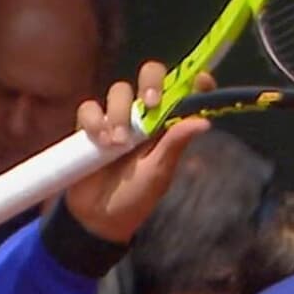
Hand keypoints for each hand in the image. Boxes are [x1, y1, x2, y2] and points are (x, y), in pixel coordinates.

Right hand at [65, 62, 213, 243]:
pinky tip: (100, 142)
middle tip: (151, 101)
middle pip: (150, 76)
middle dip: (151, 81)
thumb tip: (204, 121)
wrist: (99, 218)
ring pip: (119, 91)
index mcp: (166, 124)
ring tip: (119, 143)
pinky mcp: (90, 126)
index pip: (182, 92)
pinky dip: (95, 121)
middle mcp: (144, 115)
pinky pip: (90, 108)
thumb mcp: (159, 172)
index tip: (200, 81)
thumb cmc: (136, 197)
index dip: (192, 81)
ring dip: (119, 112)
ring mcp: (116, 118)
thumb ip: (175, 143)